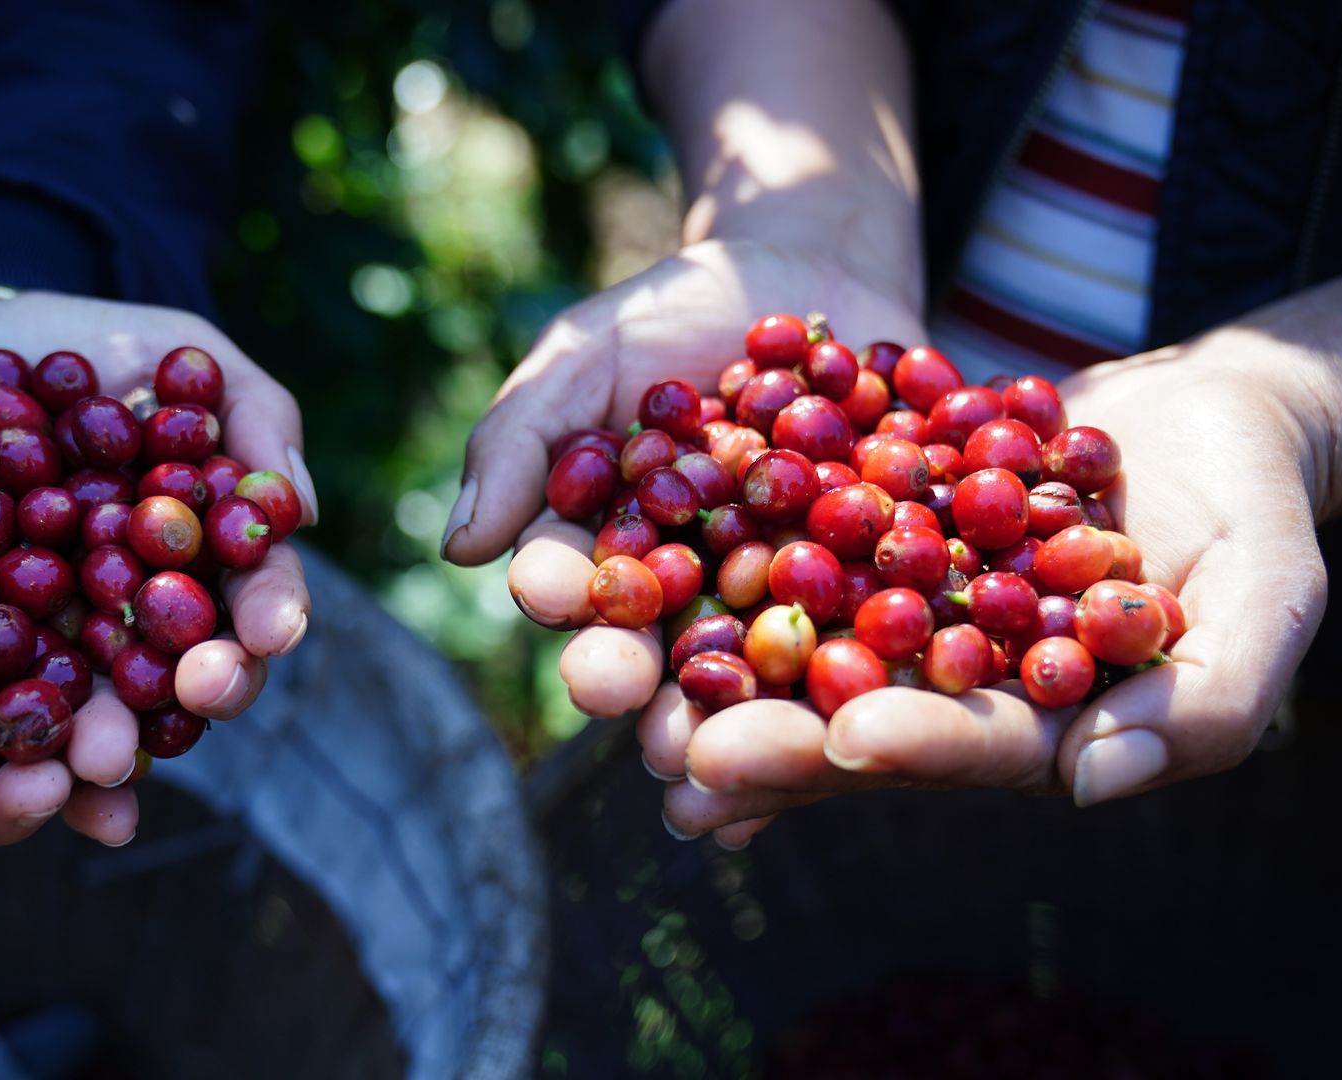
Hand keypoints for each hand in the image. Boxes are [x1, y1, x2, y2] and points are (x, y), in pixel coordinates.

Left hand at [0, 291, 312, 850]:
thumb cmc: (73, 342)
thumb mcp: (173, 349)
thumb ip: (250, 410)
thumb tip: (299, 509)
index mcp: (200, 550)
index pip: (252, 592)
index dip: (270, 613)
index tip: (274, 630)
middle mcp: (137, 612)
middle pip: (185, 671)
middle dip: (199, 692)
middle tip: (199, 696)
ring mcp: (51, 640)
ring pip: (91, 712)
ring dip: (104, 744)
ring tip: (97, 761)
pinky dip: (0, 766)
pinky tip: (16, 789)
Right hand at [445, 239, 924, 727]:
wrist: (815, 271)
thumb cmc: (674, 310)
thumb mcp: (588, 351)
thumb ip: (521, 439)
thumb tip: (459, 548)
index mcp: (608, 559)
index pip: (572, 583)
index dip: (560, 594)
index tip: (551, 595)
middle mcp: (691, 601)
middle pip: (662, 654)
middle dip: (654, 684)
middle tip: (644, 716)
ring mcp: (787, 604)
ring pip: (769, 669)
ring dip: (758, 715)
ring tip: (754, 747)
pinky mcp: (882, 593)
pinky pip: (882, 633)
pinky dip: (881, 669)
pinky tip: (875, 715)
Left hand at [638, 349, 1329, 846]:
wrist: (1205, 414)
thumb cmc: (1257, 518)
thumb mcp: (1268, 607)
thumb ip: (1202, 706)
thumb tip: (1092, 786)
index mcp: (1040, 727)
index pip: (973, 747)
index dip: (914, 746)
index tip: (850, 740)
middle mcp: (950, 685)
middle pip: (856, 717)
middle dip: (773, 738)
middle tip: (684, 750)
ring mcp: (901, 613)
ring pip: (800, 647)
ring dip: (718, 670)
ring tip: (631, 689)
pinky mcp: (865, 538)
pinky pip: (787, 547)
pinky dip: (725, 553)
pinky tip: (645, 555)